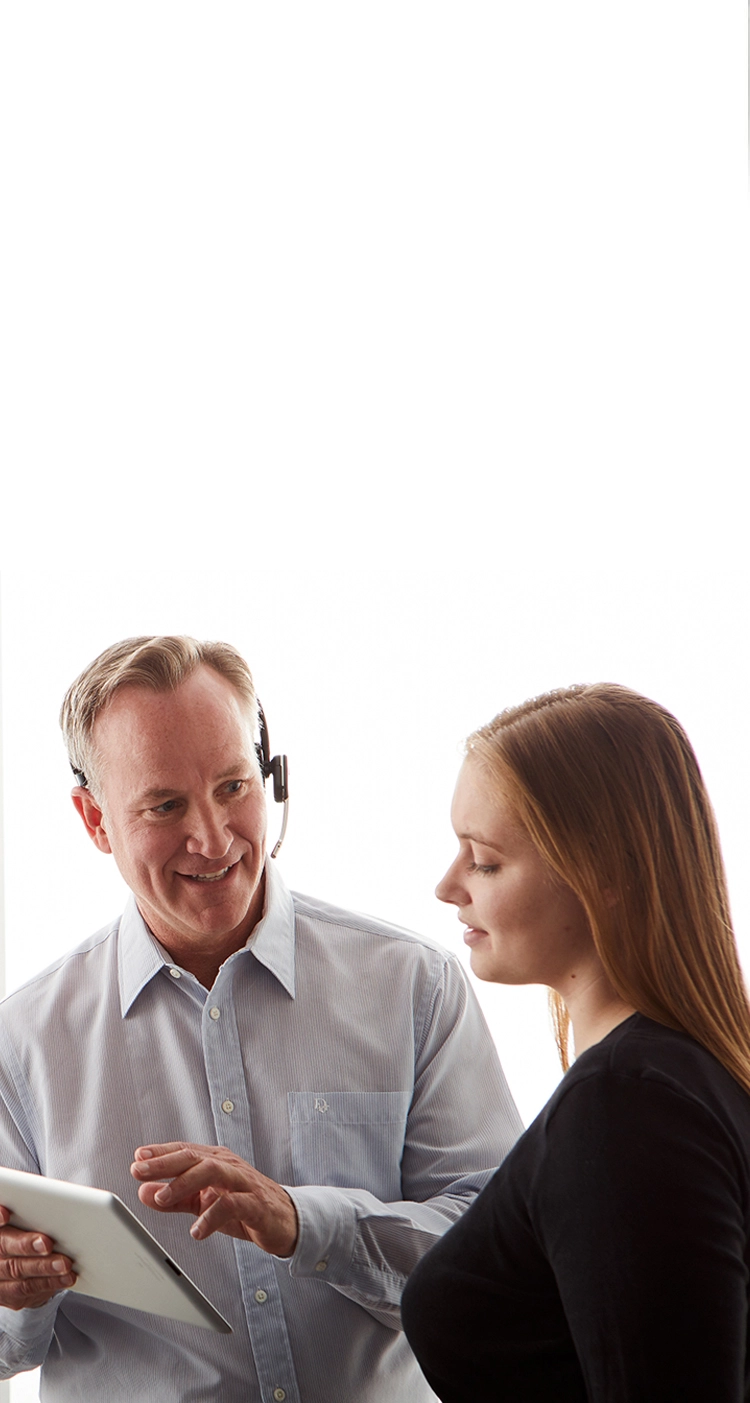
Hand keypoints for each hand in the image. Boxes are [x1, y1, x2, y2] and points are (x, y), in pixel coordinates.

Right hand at [0, 1206, 75, 1309]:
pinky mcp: (8, 1294)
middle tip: (46, 1243)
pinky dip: (49, 1282)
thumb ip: (26, 1206)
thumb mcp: (24, 1216)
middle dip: (26, 1245)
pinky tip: (66, 1277)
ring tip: (64, 1263)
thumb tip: (42, 1186)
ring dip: (44, 1267)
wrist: (16, 1262)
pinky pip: (29, 1289)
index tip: (6, 1214)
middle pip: (4, 1247)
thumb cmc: (25, 1229)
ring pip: (18, 1271)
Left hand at [130, 1143, 298, 1257]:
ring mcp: (242, 1182)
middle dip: (164, 1163)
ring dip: (184, 1183)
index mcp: (216, 1161)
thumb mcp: (204, 1202)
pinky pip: (232, 1205)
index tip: (138, 1158)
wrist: (285, 1221)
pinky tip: (196, 1230)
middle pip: (193, 1157)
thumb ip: (175, 1198)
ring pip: (212, 1172)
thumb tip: (145, 1191)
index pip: (184, 1150)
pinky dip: (211, 1217)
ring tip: (162, 1198)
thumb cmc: (244, 1206)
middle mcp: (228, 1166)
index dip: (160, 1153)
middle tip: (139, 1172)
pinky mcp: (255, 1204)